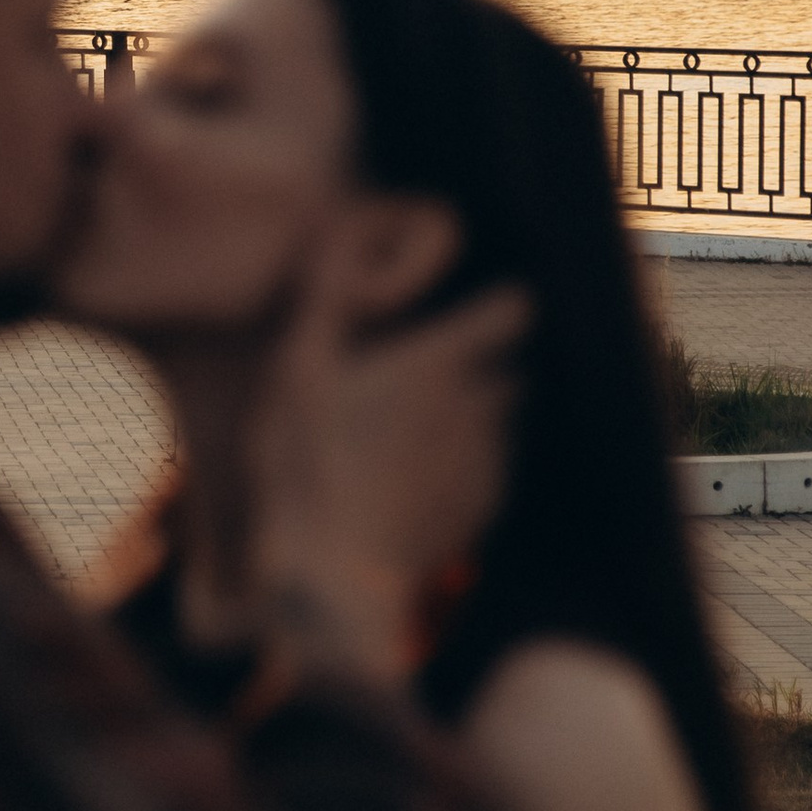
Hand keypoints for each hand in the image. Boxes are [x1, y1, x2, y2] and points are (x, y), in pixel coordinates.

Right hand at [247, 226, 528, 683]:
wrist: (332, 578)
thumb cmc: (308, 462)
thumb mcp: (298, 367)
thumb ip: (327, 295)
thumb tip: (346, 231)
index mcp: (442, 362)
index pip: (513, 308)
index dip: (497, 303)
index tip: (470, 308)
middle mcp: (482, 407)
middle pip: (506, 367)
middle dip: (476, 364)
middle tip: (415, 377)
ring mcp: (488, 462)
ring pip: (497, 420)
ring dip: (468, 417)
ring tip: (403, 434)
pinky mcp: (483, 509)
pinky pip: (486, 469)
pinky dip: (460, 466)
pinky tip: (407, 480)